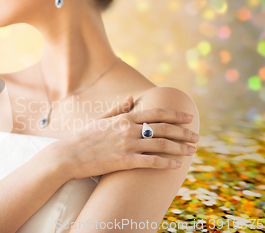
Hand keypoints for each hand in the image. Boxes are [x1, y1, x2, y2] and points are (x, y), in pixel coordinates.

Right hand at [55, 94, 198, 179]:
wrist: (68, 155)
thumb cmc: (83, 137)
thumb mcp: (101, 119)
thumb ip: (118, 108)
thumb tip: (131, 97)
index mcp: (124, 118)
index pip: (156, 113)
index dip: (175, 115)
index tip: (188, 118)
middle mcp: (128, 129)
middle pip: (163, 128)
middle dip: (183, 132)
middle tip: (196, 137)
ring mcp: (127, 145)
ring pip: (161, 145)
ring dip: (179, 148)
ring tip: (191, 151)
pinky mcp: (124, 161)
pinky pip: (151, 162)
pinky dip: (166, 163)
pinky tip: (176, 165)